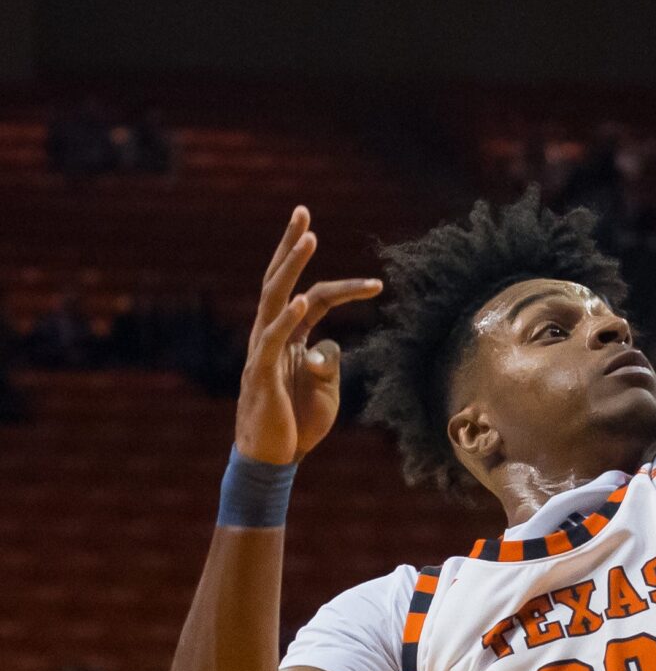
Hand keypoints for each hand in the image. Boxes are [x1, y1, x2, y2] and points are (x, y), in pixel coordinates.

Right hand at [236, 208, 379, 466]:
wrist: (275, 459)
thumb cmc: (297, 423)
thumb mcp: (323, 387)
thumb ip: (327, 361)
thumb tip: (332, 342)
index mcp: (289, 337)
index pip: (314, 298)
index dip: (345, 288)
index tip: (379, 284)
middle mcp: (271, 336)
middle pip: (280, 282)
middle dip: (291, 246)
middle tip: (302, 210)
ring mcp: (263, 352)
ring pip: (274, 299)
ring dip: (291, 267)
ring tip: (308, 237)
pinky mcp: (260, 373)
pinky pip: (271, 340)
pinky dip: (287, 318)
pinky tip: (301, 299)